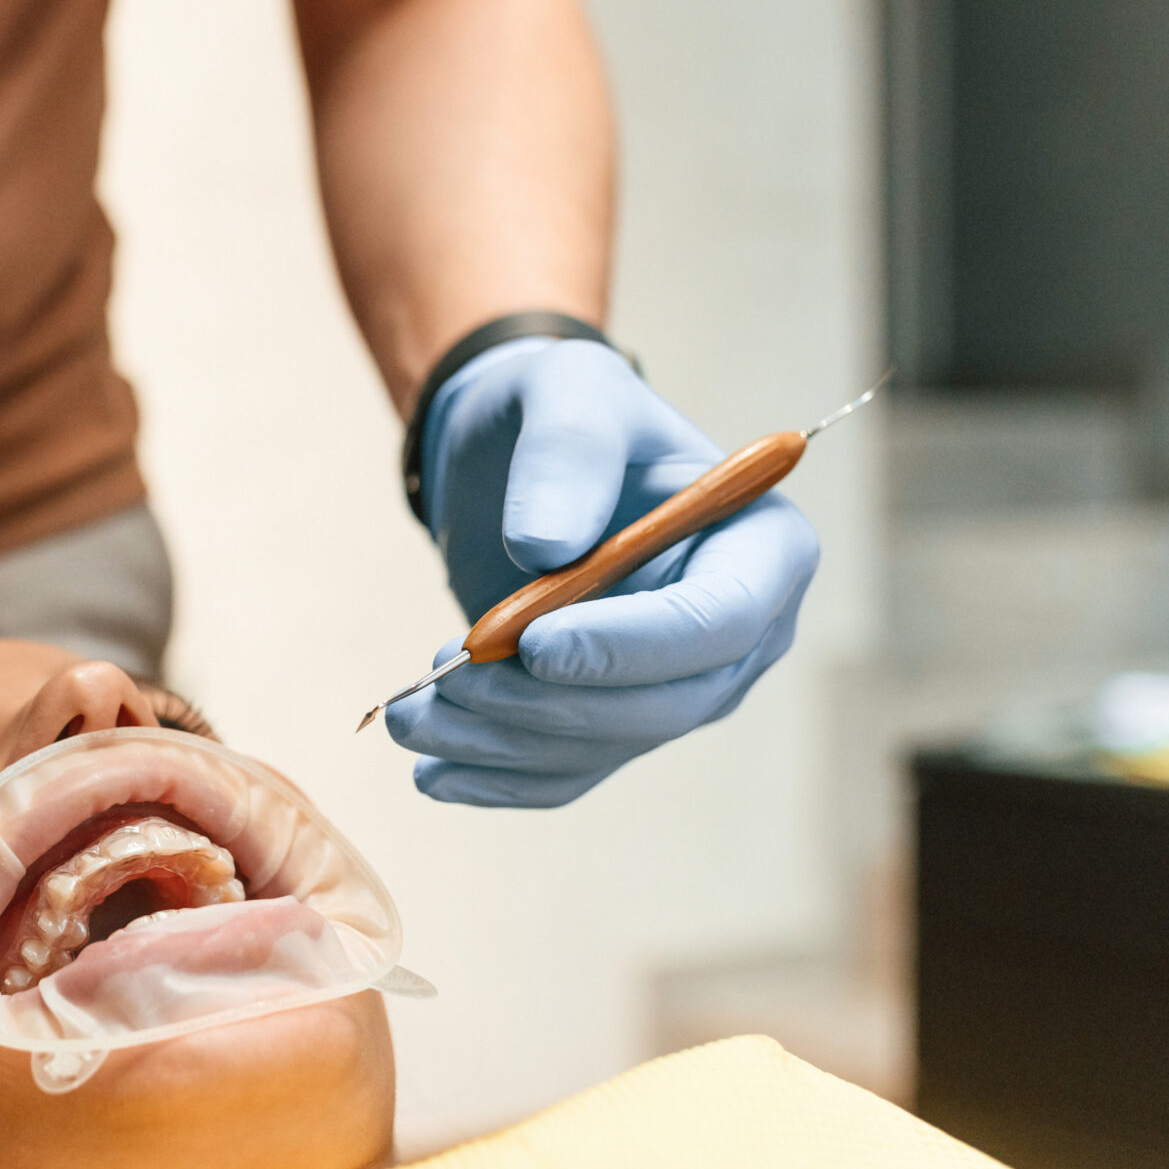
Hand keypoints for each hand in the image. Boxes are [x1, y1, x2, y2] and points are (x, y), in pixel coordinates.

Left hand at [387, 338, 819, 805]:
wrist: (517, 456)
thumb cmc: (562, 411)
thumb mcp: (565, 391)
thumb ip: (566, 450)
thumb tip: (547, 548)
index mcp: (761, 545)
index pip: (722, 620)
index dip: (632, 645)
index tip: (534, 643)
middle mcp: (739, 634)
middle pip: (665, 704)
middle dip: (549, 702)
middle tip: (448, 673)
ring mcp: (678, 687)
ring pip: (603, 745)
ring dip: (501, 740)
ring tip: (408, 713)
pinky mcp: (615, 722)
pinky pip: (566, 772)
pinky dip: (496, 777)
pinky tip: (431, 770)